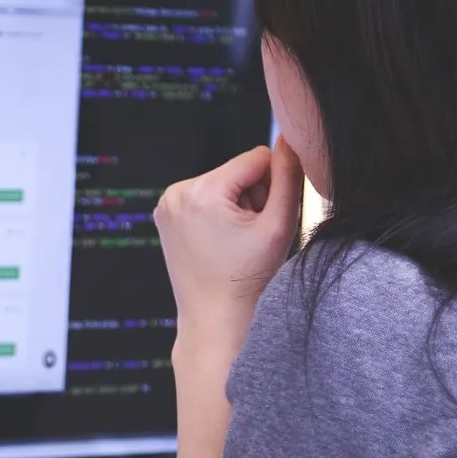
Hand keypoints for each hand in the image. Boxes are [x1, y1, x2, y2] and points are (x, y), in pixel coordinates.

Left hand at [155, 137, 303, 338]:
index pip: (257, 158)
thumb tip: (291, 138)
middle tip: (250, 235)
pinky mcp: (166, 215)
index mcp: (201, 192)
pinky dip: (219, 213)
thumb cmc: (248, 279)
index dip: (274, 184)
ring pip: (223, 184)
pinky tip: (221, 242)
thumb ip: (289, 176)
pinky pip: (205, 198)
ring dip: (237, 206)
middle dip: (252, 197)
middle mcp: (176, 192)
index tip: (270, 217)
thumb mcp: (278, 225)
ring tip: (236, 242)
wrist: (214, 319)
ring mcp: (166, 205)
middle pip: (237, 171)